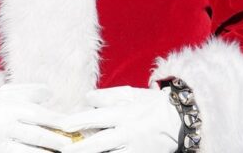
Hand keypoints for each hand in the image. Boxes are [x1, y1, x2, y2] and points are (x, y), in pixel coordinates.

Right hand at [0, 83, 74, 152]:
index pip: (38, 114)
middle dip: (57, 141)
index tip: (73, 126)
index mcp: (7, 105)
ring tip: (63, 152)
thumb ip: (29, 90)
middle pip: (36, 135)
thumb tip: (49, 93)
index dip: (58, 121)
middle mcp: (2, 123)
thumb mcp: (9, 93)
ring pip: (29, 151)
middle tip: (73, 144)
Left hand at [58, 87, 179, 152]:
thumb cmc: (150, 104)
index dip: (79, 120)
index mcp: (124, 114)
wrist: (179, 121)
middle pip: (100, 143)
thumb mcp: (130, 94)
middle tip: (63, 149)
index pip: (97, 117)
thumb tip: (87, 98)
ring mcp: (135, 148)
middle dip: (81, 148)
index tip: (63, 124)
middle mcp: (128, 133)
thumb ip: (107, 96)